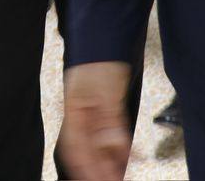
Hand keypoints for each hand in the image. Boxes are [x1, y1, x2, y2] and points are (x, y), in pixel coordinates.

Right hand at [58, 62, 132, 180]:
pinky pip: (111, 136)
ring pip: (99, 147)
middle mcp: (80, 116)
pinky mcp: (105, 111)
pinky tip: (130, 159)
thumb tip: (111, 145)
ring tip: (122, 176)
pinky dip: (121, 150)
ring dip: (111, 164)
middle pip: (87, 152)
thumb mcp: (105, 90)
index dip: (85, 169)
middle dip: (101, 171)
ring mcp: (92, 114)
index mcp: (73, 111)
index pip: (75, 149)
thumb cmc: (100, 57)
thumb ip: (109, 119)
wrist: (106, 38)